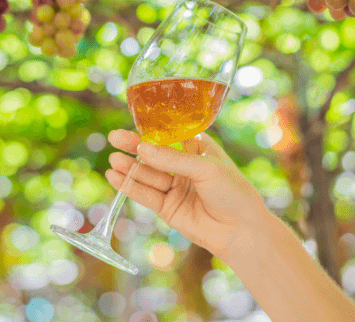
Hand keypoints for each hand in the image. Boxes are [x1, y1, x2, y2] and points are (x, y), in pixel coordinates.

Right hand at [106, 129, 267, 259]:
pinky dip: (130, 186)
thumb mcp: (206, 168)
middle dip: (134, 147)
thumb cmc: (233, 192)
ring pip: (148, 175)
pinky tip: (115, 177)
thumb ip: (172, 160)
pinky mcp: (167, 208)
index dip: (152, 131)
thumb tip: (142, 149)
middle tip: (114, 138)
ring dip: (130, 167)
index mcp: (198, 150)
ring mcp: (175, 188)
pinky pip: (146, 195)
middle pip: (154, 155)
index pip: (170, 136)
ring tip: (113, 159)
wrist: (241, 231)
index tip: (134, 124)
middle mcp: (184, 167)